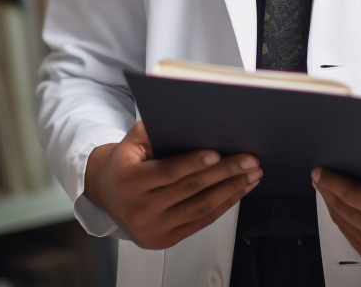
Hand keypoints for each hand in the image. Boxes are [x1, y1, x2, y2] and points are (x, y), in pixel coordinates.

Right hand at [85, 120, 262, 248]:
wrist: (107, 194)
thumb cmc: (127, 161)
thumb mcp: (134, 139)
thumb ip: (157, 129)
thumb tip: (193, 120)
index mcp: (130, 180)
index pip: (168, 171)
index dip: (193, 162)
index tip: (217, 153)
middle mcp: (139, 209)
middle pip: (191, 189)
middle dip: (225, 173)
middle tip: (250, 160)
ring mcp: (152, 228)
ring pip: (200, 208)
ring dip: (231, 190)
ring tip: (252, 174)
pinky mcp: (164, 240)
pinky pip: (200, 221)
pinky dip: (223, 205)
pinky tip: (238, 190)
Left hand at [311, 131, 360, 267]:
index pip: (353, 196)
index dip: (332, 182)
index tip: (320, 171)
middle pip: (344, 211)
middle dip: (328, 191)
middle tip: (318, 175)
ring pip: (344, 224)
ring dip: (332, 205)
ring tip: (325, 186)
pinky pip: (351, 235)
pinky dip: (342, 218)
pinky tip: (339, 203)